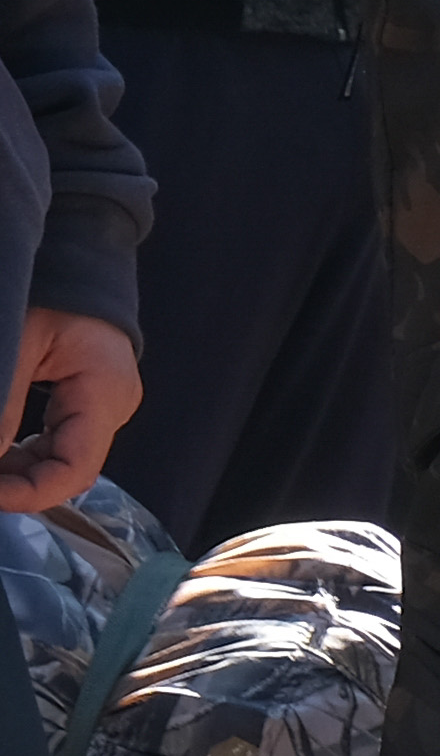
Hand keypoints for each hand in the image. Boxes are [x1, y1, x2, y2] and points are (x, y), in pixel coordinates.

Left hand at [0, 312, 137, 513]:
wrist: (79, 261)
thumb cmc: (52, 292)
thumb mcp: (18, 344)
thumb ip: (3, 406)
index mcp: (104, 393)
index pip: (74, 468)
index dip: (27, 493)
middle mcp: (112, 409)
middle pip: (66, 470)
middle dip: (14, 485)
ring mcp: (102, 408)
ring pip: (57, 462)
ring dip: (13, 473)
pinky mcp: (86, 404)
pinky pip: (54, 444)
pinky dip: (17, 456)